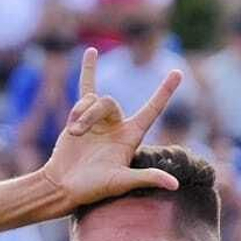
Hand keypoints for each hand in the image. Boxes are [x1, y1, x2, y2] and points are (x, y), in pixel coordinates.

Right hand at [39, 47, 181, 217]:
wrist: (62, 185)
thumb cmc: (93, 188)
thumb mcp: (121, 182)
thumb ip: (146, 178)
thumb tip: (175, 186)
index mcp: (130, 137)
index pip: (152, 110)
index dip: (165, 92)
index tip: (178, 72)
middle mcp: (116, 126)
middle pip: (109, 102)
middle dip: (91, 114)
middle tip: (76, 132)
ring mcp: (98, 120)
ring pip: (93, 100)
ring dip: (81, 113)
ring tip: (71, 133)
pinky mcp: (79, 117)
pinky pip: (86, 88)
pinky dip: (88, 71)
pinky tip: (92, 52)